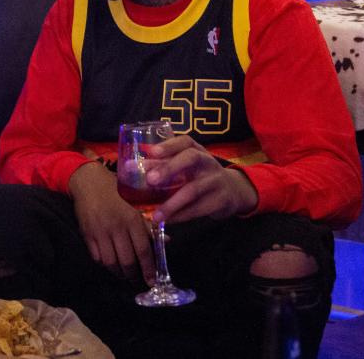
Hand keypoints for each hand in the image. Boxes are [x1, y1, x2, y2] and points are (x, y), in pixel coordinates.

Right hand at [69, 162, 155, 283]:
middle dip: (133, 275)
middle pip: (127, 261)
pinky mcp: (87, 234)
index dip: (148, 269)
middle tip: (136, 280)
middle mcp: (117, 228)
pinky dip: (104, 264)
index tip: (152, 281)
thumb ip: (149, 224)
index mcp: (132, 219)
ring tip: (123, 275)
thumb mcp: (136, 204)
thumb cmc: (116, 191)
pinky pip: (97, 257)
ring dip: (118, 273)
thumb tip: (167, 241)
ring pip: (111, 262)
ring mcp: (100, 232)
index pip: (143, 251)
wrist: (89, 181)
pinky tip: (110, 263)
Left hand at [144, 135, 258, 224]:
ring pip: (193, 190)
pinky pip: (199, 209)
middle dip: (169, 167)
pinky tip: (168, 221)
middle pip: (190, 158)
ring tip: (155, 215)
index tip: (152, 152)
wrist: (233, 191)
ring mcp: (215, 180)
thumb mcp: (186, 166)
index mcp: (196, 150)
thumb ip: (163, 165)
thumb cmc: (199, 175)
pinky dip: (182, 216)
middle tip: (150, 180)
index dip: (168, 145)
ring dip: (172, 203)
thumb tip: (129, 168)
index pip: (184, 141)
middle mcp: (207, 161)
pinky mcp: (221, 200)